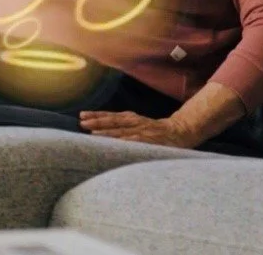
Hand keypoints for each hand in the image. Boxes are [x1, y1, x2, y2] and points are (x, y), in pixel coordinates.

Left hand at [78, 110, 200, 148]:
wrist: (180, 131)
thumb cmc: (155, 131)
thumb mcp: (138, 124)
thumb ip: (123, 128)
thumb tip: (99, 131)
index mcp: (132, 118)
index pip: (111, 116)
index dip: (97, 115)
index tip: (82, 115)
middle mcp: (136, 122)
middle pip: (114, 121)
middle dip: (97, 122)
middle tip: (82, 122)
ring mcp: (143, 132)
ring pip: (122, 132)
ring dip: (107, 132)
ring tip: (92, 134)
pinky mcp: (150, 141)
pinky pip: (135, 142)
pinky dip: (124, 143)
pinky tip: (114, 146)